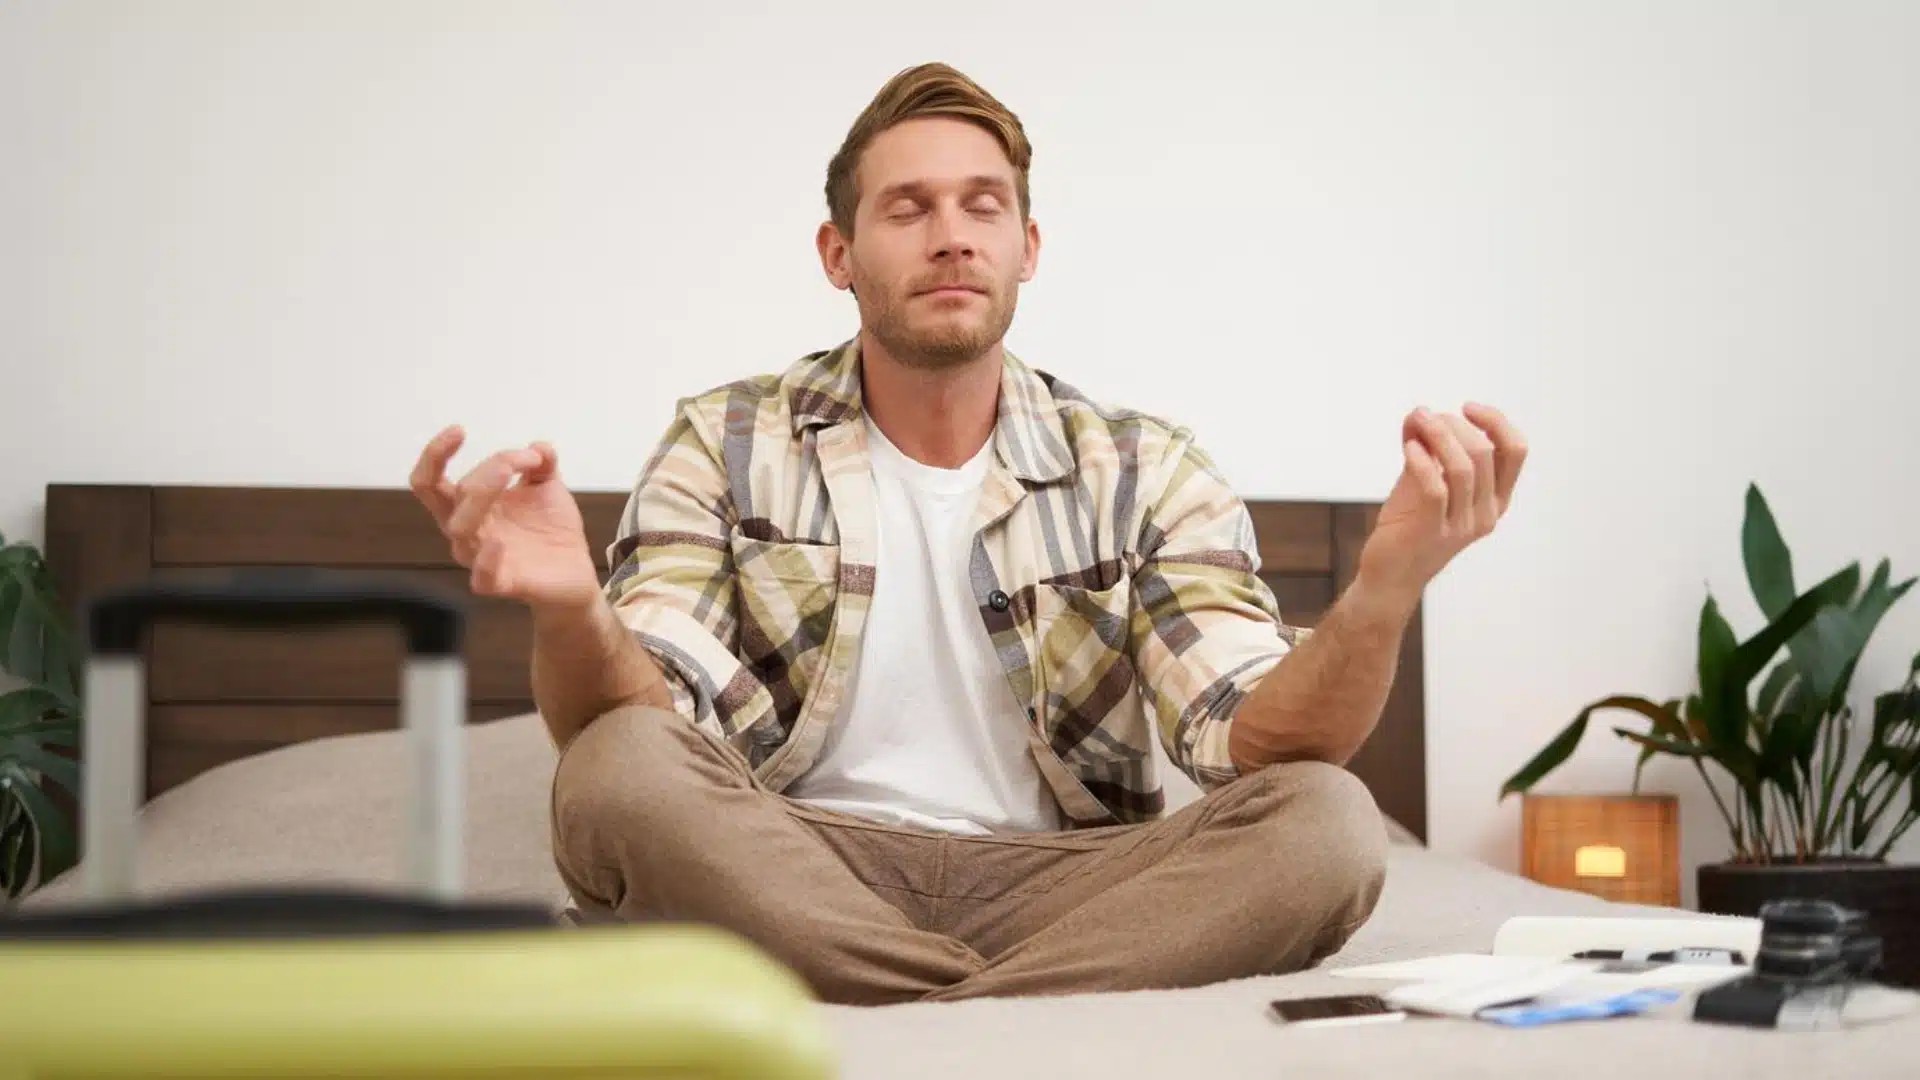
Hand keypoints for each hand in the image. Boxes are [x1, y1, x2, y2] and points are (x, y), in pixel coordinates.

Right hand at [409, 424, 601, 611]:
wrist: (575, 571)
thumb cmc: (551, 528)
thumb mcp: (547, 485)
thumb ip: (541, 462)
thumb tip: (539, 446)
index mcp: (471, 505)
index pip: (430, 482)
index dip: (434, 455)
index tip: (459, 430)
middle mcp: (468, 530)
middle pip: (448, 498)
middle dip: (481, 472)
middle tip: (514, 461)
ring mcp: (481, 557)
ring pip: (460, 529)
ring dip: (480, 496)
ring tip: (507, 474)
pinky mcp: (502, 583)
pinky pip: (482, 578)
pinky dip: (486, 561)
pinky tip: (498, 543)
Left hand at [1354, 403, 1527, 611]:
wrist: (1390, 573)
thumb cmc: (1410, 524)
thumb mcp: (1424, 479)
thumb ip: (1427, 448)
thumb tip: (1419, 413)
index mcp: (1496, 498)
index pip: (1516, 451)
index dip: (1496, 422)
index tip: (1467, 408)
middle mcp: (1487, 513)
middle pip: (1485, 453)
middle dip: (1453, 425)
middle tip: (1425, 417)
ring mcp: (1462, 525)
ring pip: (1463, 468)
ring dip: (1438, 436)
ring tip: (1417, 422)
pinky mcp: (1433, 533)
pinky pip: (1436, 489)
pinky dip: (1422, 461)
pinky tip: (1408, 446)